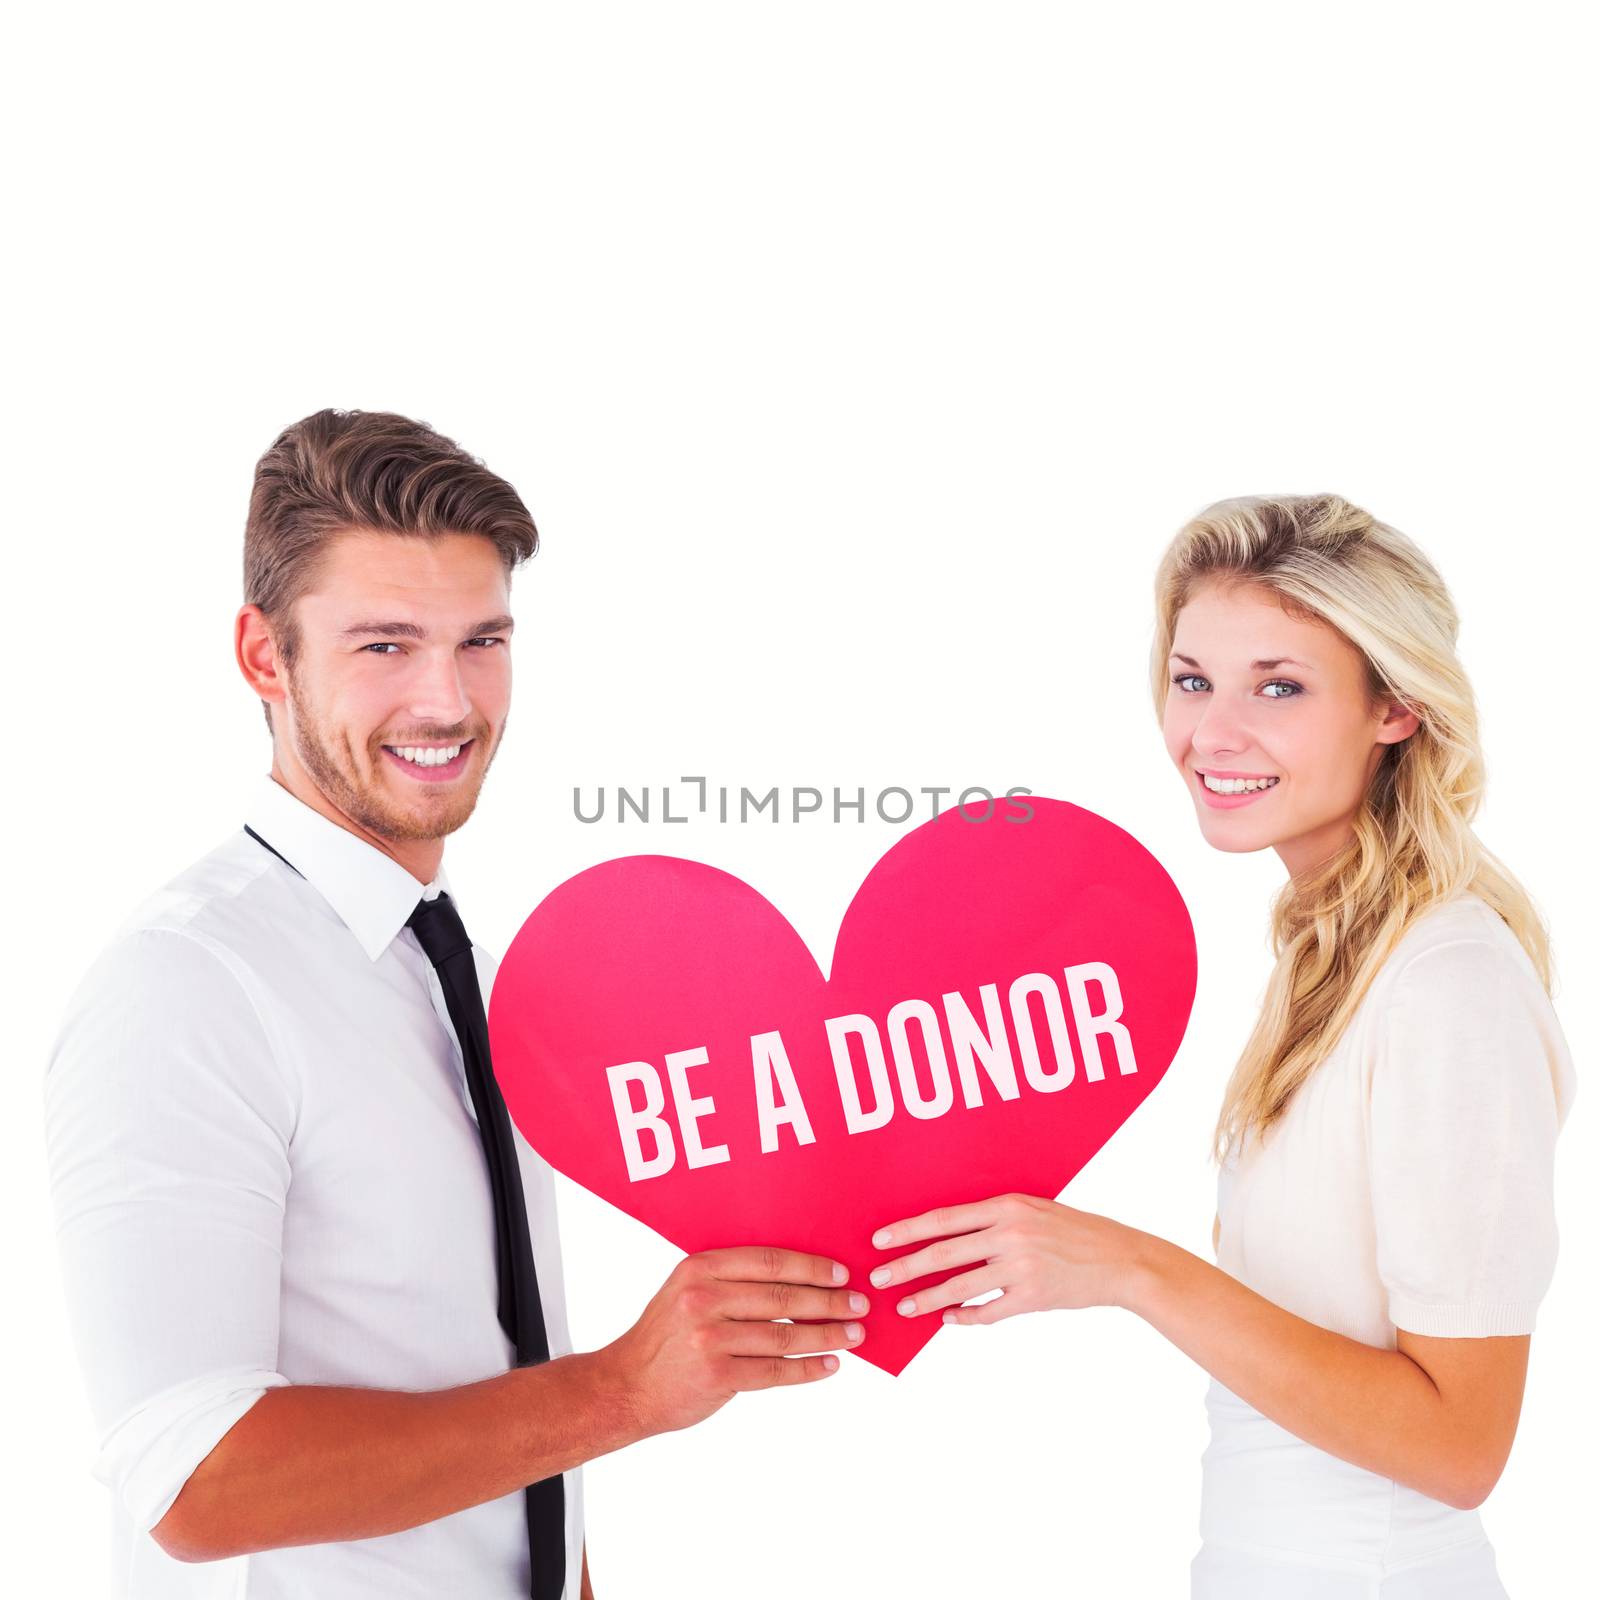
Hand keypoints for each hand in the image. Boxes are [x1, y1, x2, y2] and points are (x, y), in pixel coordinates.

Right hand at [601, 1247, 867, 1434]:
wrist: (626, 1385)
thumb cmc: (665, 1335)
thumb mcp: (686, 1289)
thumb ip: (730, 1278)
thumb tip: (799, 1276)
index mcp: (700, 1267)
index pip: (770, 1260)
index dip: (811, 1266)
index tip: (841, 1272)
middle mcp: (704, 1298)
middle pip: (783, 1296)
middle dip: (829, 1301)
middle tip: (859, 1304)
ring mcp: (710, 1338)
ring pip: (785, 1334)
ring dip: (827, 1335)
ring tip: (854, 1335)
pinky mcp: (718, 1376)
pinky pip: (775, 1371)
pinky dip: (808, 1368)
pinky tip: (829, 1365)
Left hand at [869, 1194, 1145, 1324]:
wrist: (1119, 1259)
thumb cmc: (1074, 1231)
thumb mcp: (1033, 1210)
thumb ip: (995, 1219)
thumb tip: (950, 1233)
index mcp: (1007, 1205)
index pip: (944, 1218)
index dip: (909, 1230)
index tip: (881, 1240)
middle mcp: (1010, 1233)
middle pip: (943, 1252)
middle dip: (906, 1266)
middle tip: (878, 1278)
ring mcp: (1021, 1267)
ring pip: (960, 1285)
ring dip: (927, 1298)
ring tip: (905, 1307)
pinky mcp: (1033, 1297)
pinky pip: (988, 1311)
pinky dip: (965, 1317)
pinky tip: (949, 1319)